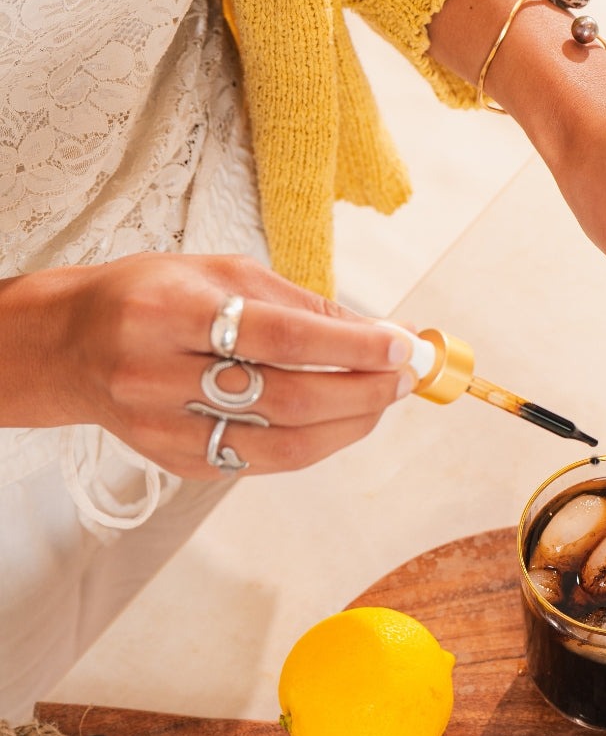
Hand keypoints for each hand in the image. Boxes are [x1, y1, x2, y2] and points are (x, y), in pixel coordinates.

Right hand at [0, 253, 416, 477]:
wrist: (70, 347)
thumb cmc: (152, 297)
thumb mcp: (222, 273)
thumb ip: (301, 303)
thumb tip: (381, 332)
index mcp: (170, 312)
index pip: (282, 336)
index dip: (352, 345)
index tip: (402, 345)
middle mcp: (160, 375)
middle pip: (290, 399)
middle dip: (364, 391)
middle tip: (404, 376)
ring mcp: (166, 428)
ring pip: (285, 445)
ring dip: (351, 425)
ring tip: (383, 399)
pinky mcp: (178, 462)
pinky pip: (266, 460)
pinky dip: (316, 441)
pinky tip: (340, 419)